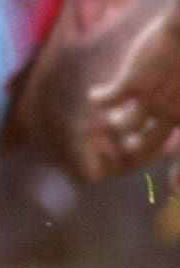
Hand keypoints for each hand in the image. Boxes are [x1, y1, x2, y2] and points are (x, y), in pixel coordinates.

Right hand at [90, 0, 179, 175]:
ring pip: (124, 126)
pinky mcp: (131, 85)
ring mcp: (151, 101)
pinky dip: (99, 99)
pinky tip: (96, 94)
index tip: (173, 183)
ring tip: (112, 120)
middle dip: (136, 148)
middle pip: (148, 145)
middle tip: (129, 144)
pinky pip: (106, 102)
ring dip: (117, 124)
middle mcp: (173, 114)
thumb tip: (174, 114)